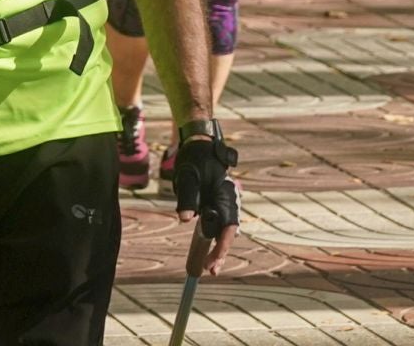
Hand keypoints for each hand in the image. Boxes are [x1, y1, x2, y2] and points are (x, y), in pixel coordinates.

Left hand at [172, 129, 239, 273]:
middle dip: (220, 252)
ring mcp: (222, 203)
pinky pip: (216, 225)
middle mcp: (228, 201)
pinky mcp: (215, 205)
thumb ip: (187, 197)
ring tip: (209, 268)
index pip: (228, 225)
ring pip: (223, 230)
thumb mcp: (188, 175)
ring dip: (217, 248)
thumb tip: (185, 220)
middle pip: (227, 231)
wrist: (199, 143)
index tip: (214, 260)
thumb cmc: (195, 157)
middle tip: (210, 270)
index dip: (222, 245)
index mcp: (226, 194)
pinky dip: (212, 239)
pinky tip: (207, 253)